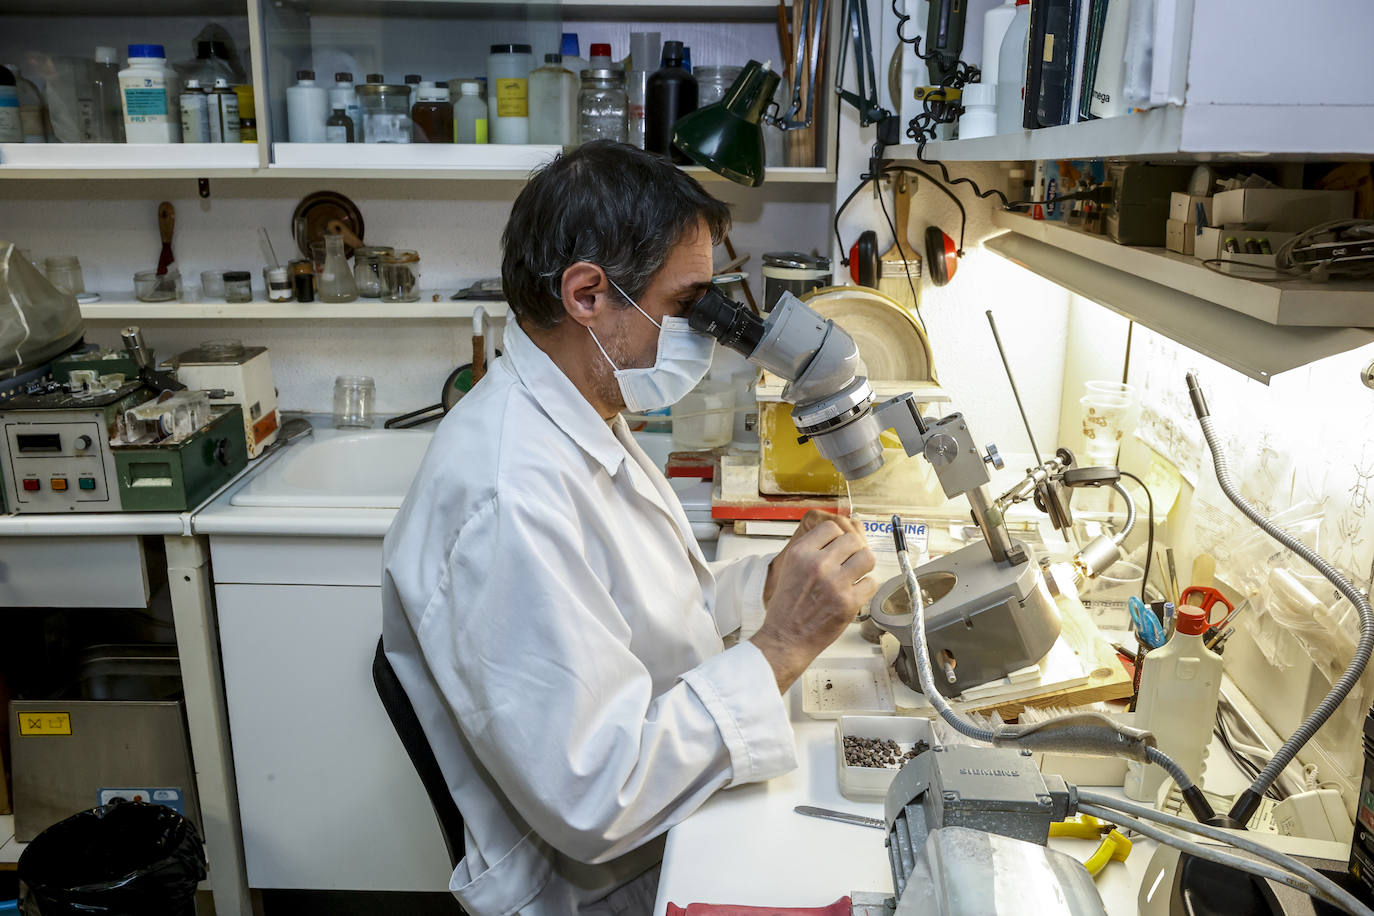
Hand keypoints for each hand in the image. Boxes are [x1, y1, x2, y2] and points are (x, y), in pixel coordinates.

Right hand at [752, 511, 877, 691]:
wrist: (785, 638)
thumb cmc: (787, 608)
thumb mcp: (790, 568)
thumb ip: (812, 550)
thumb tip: (838, 535)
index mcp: (801, 553)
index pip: (831, 527)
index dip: (837, 537)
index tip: (838, 548)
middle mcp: (817, 564)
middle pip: (852, 540)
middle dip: (853, 550)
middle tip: (850, 562)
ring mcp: (834, 583)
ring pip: (867, 557)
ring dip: (864, 566)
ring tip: (856, 575)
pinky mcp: (849, 602)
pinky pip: (871, 583)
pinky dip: (866, 588)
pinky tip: (855, 592)